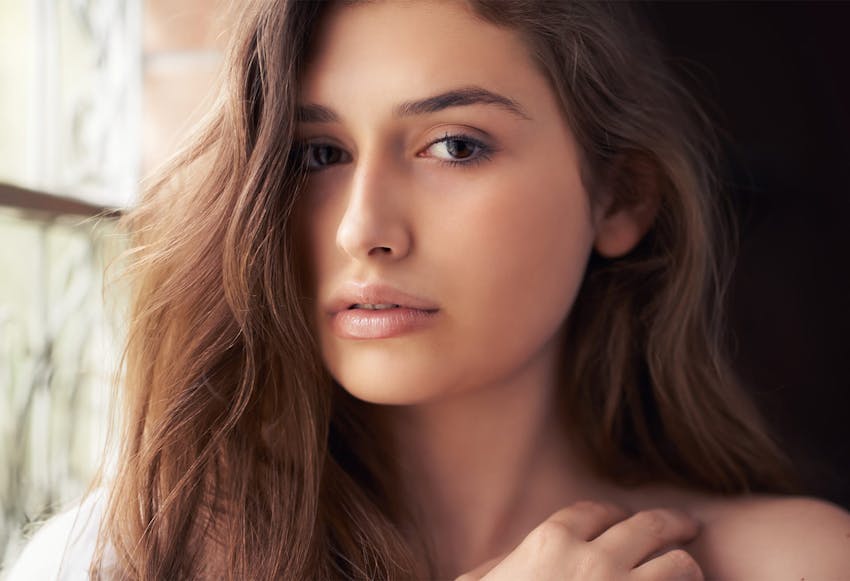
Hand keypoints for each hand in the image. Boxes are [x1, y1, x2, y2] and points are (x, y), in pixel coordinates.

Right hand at [455, 501, 702, 580]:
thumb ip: (491, 571)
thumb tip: (497, 567)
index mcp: (551, 543)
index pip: (595, 512)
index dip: (611, 513)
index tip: (621, 518)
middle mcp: (595, 561)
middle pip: (649, 527)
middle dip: (672, 523)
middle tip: (687, 526)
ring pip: (680, 565)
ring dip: (686, 568)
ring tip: (690, 572)